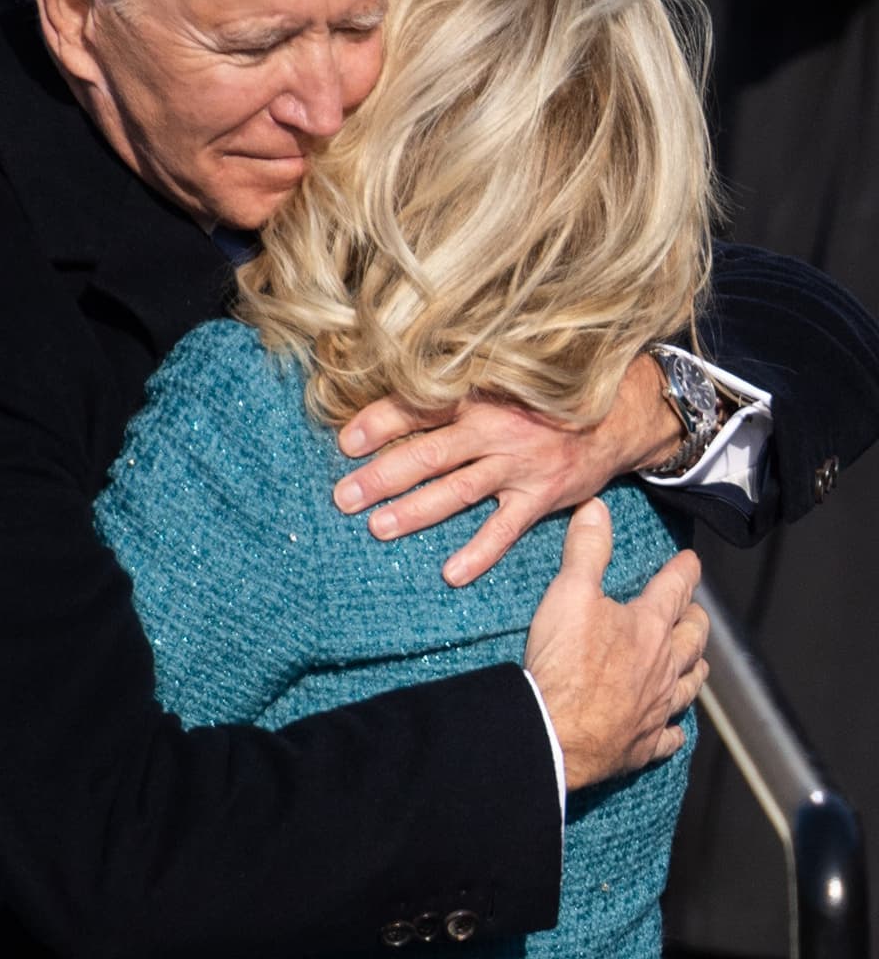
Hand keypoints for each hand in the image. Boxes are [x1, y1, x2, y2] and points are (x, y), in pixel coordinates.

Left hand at [333, 354, 683, 583]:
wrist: (613, 417)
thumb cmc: (537, 402)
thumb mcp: (496, 385)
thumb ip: (451, 398)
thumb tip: (386, 412)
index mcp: (478, 396)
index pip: (419, 408)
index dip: (380, 424)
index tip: (345, 443)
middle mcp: (496, 428)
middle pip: (430, 453)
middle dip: (383, 476)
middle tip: (344, 497)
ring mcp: (519, 465)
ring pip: (459, 491)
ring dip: (416, 511)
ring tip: (377, 528)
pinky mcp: (540, 496)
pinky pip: (505, 529)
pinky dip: (479, 553)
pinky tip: (451, 573)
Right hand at [524, 498, 708, 789]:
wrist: (555, 731)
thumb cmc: (564, 662)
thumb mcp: (569, 593)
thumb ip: (586, 550)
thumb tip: (597, 509)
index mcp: (648, 626)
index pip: (674, 589)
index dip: (684, 570)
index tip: (691, 560)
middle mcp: (662, 666)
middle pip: (692, 639)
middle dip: (697, 620)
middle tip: (696, 611)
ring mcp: (656, 707)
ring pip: (689, 685)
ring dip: (695, 669)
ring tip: (697, 662)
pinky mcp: (643, 743)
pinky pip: (669, 736)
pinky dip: (675, 730)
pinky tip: (675, 729)